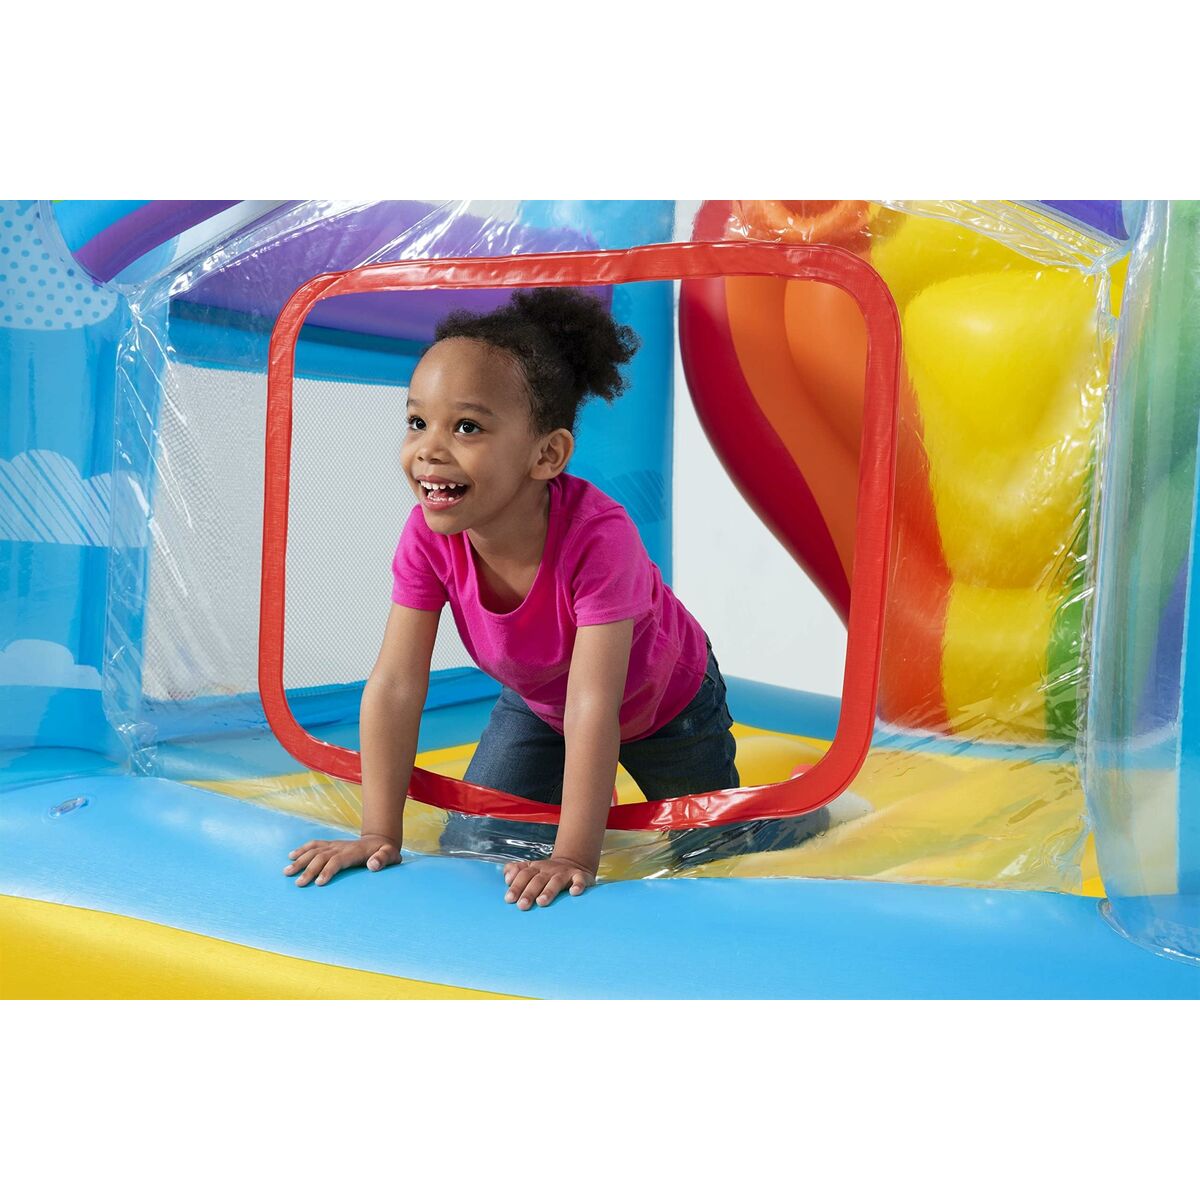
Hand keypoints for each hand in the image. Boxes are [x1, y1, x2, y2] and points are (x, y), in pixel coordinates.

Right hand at [284, 834, 400, 886]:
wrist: (379, 840)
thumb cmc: (385, 852)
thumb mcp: (390, 855)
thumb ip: (383, 859)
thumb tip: (372, 865)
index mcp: (353, 852)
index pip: (338, 861)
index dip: (328, 870)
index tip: (319, 883)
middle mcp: (341, 847)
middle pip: (322, 857)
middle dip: (309, 870)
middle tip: (299, 884)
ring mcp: (334, 845)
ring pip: (314, 851)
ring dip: (300, 860)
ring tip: (287, 872)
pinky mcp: (331, 844)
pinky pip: (314, 845)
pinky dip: (302, 849)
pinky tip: (291, 856)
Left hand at [502, 856, 595, 910]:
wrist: (573, 863)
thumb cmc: (546, 873)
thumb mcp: (531, 869)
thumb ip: (516, 871)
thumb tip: (506, 877)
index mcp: (535, 868)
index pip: (523, 874)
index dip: (516, 885)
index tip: (509, 899)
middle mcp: (549, 870)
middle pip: (537, 879)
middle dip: (529, 892)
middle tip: (522, 906)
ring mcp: (564, 873)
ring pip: (556, 881)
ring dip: (549, 891)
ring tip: (542, 902)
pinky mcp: (580, 876)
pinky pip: (579, 880)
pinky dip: (578, 885)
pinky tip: (574, 892)